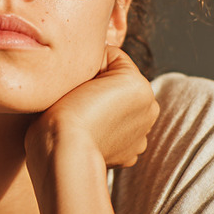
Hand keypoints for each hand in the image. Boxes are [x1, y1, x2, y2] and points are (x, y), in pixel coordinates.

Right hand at [25, 47, 158, 169]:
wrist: (64, 152)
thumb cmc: (66, 112)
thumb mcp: (80, 70)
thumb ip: (94, 60)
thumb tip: (94, 61)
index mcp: (140, 85)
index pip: (112, 58)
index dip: (90, 65)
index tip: (77, 81)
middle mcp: (149, 109)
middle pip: (119, 85)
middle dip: (102, 88)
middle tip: (78, 98)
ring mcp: (141, 135)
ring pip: (119, 108)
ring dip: (106, 109)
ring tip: (83, 116)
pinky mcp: (129, 155)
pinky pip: (117, 132)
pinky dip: (106, 131)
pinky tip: (90, 133)